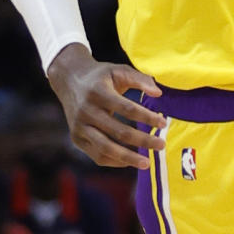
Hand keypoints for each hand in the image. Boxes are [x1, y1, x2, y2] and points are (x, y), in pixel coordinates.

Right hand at [47, 44, 166, 168]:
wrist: (70, 80)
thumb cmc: (101, 76)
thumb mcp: (119, 70)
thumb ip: (140, 79)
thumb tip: (159, 94)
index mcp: (98, 92)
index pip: (127, 108)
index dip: (146, 117)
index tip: (163, 124)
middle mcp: (86, 111)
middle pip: (118, 132)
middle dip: (143, 140)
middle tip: (162, 145)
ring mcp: (79, 127)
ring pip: (105, 148)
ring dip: (128, 158)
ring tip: (147, 163)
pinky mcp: (76, 139)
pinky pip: (96, 155)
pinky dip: (114, 161)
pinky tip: (130, 161)